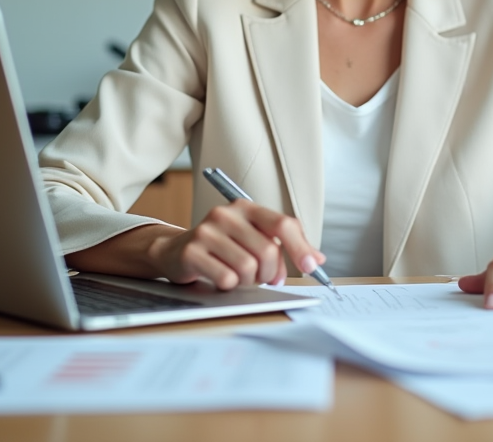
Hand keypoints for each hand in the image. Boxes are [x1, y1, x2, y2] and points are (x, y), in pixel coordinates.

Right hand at [147, 201, 325, 290]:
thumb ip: (285, 246)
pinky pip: (226, 278)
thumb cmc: (222, 247)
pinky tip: (222, 279)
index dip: (300, 247)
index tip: (311, 266)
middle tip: (264, 278)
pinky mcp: (192, 251)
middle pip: (267, 251)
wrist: (175, 251)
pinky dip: (230, 285)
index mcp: (247, 207)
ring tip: (239, 277)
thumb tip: (317, 259)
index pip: (283, 224)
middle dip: (270, 273)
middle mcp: (227, 214)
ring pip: (248, 268)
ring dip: (249, 281)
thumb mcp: (253, 239)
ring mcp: (207, 231)